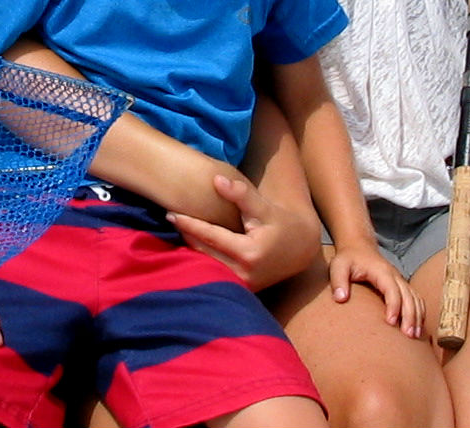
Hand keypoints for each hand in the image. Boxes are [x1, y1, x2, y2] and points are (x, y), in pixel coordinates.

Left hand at [165, 173, 318, 290]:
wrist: (300, 249)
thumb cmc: (281, 225)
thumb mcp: (264, 207)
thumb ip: (241, 194)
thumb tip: (217, 180)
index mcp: (249, 253)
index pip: (211, 237)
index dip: (190, 225)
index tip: (172, 214)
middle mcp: (243, 273)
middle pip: (204, 253)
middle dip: (186, 236)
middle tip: (169, 218)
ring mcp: (241, 286)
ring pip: (206, 265)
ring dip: (189, 249)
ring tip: (175, 231)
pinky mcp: (240, 289)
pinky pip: (213, 272)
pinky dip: (200, 259)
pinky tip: (189, 245)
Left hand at [328, 243, 421, 338]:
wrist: (359, 247)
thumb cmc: (348, 258)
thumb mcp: (338, 266)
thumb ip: (338, 281)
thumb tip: (341, 299)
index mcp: (381, 271)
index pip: (392, 290)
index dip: (394, 306)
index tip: (391, 322)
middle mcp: (395, 276)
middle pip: (408, 296)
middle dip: (410, 316)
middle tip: (408, 335)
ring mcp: (400, 280)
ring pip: (415, 298)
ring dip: (417, 316)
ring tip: (415, 335)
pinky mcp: (402, 286)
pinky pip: (416, 299)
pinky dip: (419, 312)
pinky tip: (417, 327)